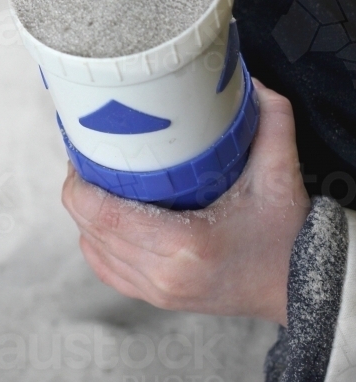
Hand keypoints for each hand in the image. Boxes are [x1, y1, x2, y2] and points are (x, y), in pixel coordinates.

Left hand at [61, 80, 310, 325]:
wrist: (302, 288)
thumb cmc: (286, 234)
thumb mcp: (280, 172)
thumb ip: (270, 119)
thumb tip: (246, 81)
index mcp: (185, 244)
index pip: (101, 213)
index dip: (78, 180)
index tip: (83, 149)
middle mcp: (163, 274)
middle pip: (89, 227)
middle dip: (80, 188)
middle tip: (89, 154)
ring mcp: (157, 292)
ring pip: (92, 247)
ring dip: (86, 213)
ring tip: (95, 178)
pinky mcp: (155, 299)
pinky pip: (105, 267)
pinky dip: (96, 240)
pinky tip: (104, 214)